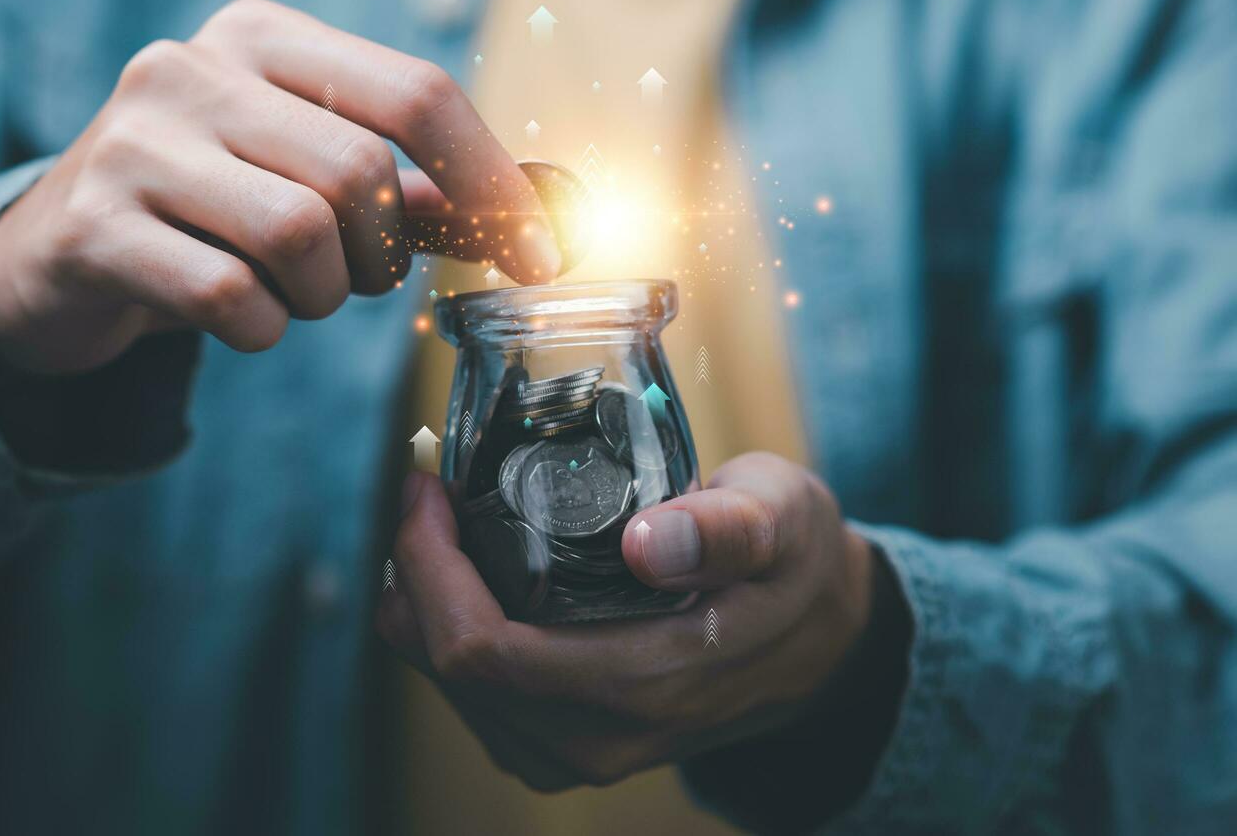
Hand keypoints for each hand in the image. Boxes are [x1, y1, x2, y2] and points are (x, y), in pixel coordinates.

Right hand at [0, 0, 561, 373]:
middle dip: (384, 256)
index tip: (538, 255)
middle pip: (360, 172)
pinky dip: (261, 330)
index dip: (491, 181)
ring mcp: (133, 144)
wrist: (47, 261)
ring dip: (321, 297)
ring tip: (291, 298)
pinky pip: (231, 298)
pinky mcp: (93, 227)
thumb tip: (531, 218)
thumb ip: (404, 192)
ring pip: (299, 235)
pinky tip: (236, 320)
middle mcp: (190, 69)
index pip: (413, 92)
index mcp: (259, 36)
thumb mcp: (298, 179)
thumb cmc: (203, 215)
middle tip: (361, 284)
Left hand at [377, 453, 875, 789]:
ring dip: (425, 602)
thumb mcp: (785, 518)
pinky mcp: (562, 748)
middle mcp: (600, 737)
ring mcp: (578, 752)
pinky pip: (471, 698)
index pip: (483, 649)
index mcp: (648, 682)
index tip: (429, 485)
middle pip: (449, 668)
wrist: (822, 643)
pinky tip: (465, 574)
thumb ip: (728, 529)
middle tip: (427, 491)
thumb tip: (647, 545)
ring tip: (441, 523)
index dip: (430, 565)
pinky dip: (449, 632)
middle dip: (414, 573)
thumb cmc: (796, 563)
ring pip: (449, 686)